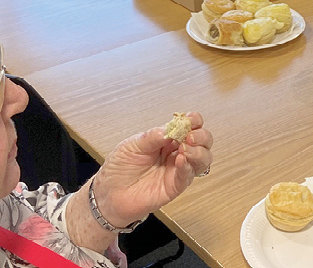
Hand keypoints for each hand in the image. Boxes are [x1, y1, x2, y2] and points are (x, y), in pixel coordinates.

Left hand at [92, 112, 211, 225]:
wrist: (110, 193)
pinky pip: (188, 176)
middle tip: (189, 136)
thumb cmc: (119, 168)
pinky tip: (180, 161)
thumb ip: (152, 137)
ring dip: (199, 152)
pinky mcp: (175, 186)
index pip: (189, 126)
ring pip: (203, 159)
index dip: (194, 121)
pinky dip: (188, 167)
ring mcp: (177, 170)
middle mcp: (176, 153)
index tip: (190, 119)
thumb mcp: (132, 145)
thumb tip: (170, 129)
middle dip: (201, 136)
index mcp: (167, 139)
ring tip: (185, 148)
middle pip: (203, 142)